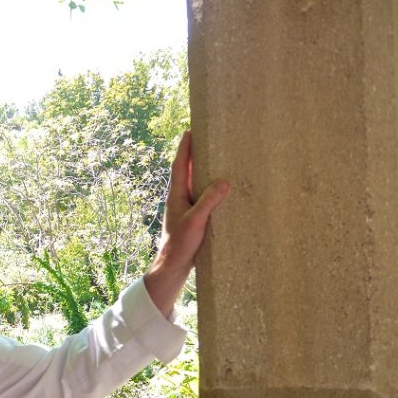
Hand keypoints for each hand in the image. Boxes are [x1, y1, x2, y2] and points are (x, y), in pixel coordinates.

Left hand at [143, 131, 229, 317]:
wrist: (172, 267)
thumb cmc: (180, 245)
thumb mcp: (196, 221)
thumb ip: (208, 201)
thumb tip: (224, 181)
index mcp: (176, 195)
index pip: (179, 165)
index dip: (185, 148)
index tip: (190, 130)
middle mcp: (179, 199)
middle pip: (187, 171)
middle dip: (195, 155)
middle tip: (207, 138)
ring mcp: (186, 209)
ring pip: (195, 184)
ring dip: (203, 171)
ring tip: (217, 158)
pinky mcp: (193, 219)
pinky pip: (202, 198)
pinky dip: (210, 189)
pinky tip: (222, 190)